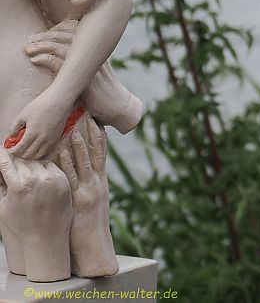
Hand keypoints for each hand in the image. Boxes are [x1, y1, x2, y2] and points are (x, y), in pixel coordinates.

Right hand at [0, 149, 71, 280]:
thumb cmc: (20, 225)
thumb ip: (1, 184)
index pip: (7, 162)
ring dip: (31, 163)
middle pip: (23, 160)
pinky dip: (45, 168)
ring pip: (38, 161)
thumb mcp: (3, 205)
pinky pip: (52, 167)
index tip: (0, 150)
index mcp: (19, 185)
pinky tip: (40, 173)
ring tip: (26, 165)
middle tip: (13, 156)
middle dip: (16, 159)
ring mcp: (53, 179)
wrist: (45, 238)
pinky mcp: (64, 181)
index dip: (2, 155)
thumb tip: (0, 167)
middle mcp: (38, 179)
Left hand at [8, 91, 72, 160]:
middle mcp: (42, 139)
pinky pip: (48, 150)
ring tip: (27, 150)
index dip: (13, 151)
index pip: (20, 149)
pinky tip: (37, 147)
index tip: (11, 149)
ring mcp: (51, 139)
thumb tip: (11, 136)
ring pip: (39, 155)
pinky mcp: (57, 137)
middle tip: (18, 150)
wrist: (59, 100)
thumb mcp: (23, 114)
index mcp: (32, 133)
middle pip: (29, 154)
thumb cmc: (42, 104)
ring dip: (31, 155)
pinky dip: (41, 152)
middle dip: (21, 154)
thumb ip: (15, 127)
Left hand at [25, 23, 143, 133]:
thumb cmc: (103, 93)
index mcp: (94, 50)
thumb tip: (62, 65)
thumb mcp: (93, 74)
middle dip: (45, 36)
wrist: (117, 106)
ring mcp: (86, 64)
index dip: (56, 31)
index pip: (74, 32)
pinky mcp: (81, 76)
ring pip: (60, 47)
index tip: (41, 35)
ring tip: (28, 49)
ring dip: (41, 45)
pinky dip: (45, 59)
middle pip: (65, 36)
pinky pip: (59, 62)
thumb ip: (81, 66)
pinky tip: (35, 60)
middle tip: (30, 39)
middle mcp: (92, 53)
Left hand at [57, 118, 116, 277]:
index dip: (98, 133)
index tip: (95, 118)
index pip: (101, 151)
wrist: (93, 244)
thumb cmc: (90, 225)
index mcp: (101, 180)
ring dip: (78, 142)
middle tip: (84, 112)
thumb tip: (83, 173)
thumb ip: (89, 185)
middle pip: (94, 150)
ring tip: (72, 124)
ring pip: (83, 160)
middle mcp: (97, 181)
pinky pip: (71, 176)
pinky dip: (66, 161)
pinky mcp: (78, 197)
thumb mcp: (94, 201)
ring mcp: (88, 188)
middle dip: (89, 131)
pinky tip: (60, 151)